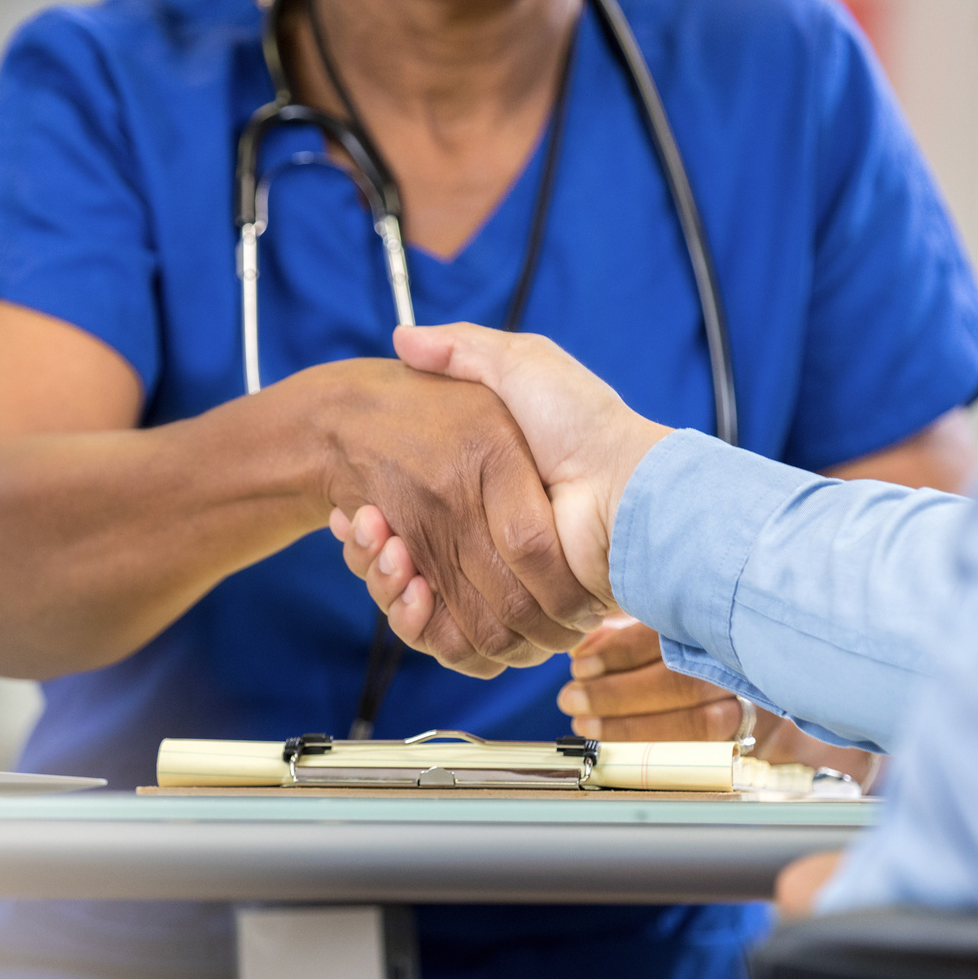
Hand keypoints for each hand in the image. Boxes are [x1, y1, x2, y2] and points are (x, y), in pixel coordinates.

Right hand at [331, 326, 670, 668]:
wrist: (623, 479)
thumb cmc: (578, 421)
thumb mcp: (519, 366)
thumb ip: (465, 351)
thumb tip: (405, 339)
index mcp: (484, 506)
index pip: (404, 530)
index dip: (371, 526)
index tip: (354, 508)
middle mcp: (486, 551)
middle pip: (399, 571)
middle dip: (370, 553)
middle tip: (360, 522)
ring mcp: (497, 589)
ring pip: (410, 605)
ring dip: (382, 579)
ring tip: (379, 541)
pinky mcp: (508, 623)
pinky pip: (441, 639)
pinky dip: (410, 617)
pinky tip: (402, 574)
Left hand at [559, 618, 750, 740]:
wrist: (772, 678)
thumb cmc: (701, 649)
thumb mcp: (667, 627)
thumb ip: (628, 633)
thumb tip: (583, 648)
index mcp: (714, 621)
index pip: (667, 635)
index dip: (619, 652)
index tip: (580, 666)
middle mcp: (740, 660)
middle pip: (679, 682)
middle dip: (616, 695)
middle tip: (572, 700)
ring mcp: (754, 700)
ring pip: (697, 722)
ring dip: (631, 727)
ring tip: (585, 724)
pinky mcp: (758, 735)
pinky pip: (707, 750)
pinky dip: (657, 749)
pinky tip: (618, 744)